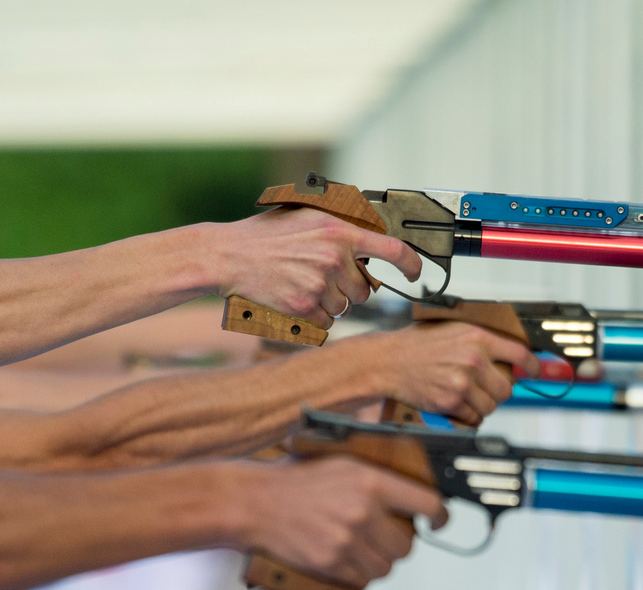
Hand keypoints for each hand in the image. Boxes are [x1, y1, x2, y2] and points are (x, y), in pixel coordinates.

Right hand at [215, 208, 421, 327]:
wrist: (227, 256)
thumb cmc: (266, 236)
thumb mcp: (307, 215)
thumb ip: (342, 225)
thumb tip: (376, 233)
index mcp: (340, 231)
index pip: (393, 250)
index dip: (411, 264)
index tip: (415, 273)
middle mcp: (334, 257)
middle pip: (366, 290)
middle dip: (350, 288)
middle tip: (323, 276)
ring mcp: (319, 284)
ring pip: (346, 307)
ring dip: (331, 302)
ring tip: (303, 284)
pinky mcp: (304, 307)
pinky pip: (326, 322)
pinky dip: (315, 316)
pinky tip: (295, 298)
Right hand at [239, 457, 446, 587]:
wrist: (255, 502)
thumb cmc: (294, 480)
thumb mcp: (341, 459)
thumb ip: (376, 468)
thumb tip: (404, 471)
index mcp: (371, 482)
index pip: (427, 504)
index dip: (440, 516)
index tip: (439, 521)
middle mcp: (363, 512)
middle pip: (407, 546)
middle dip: (398, 544)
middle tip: (385, 537)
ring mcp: (347, 541)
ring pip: (386, 568)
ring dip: (378, 563)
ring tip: (362, 550)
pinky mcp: (331, 564)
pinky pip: (361, 581)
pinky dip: (357, 576)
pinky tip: (346, 560)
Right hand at [347, 323, 540, 425]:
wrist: (389, 361)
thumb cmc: (418, 345)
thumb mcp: (453, 330)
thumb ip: (481, 342)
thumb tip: (509, 356)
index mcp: (477, 338)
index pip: (520, 354)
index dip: (533, 366)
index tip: (534, 372)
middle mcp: (473, 359)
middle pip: (507, 388)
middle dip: (499, 391)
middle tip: (486, 387)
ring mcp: (463, 382)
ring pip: (491, 405)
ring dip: (482, 404)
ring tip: (466, 394)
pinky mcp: (451, 401)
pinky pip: (474, 418)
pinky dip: (467, 415)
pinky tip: (455, 403)